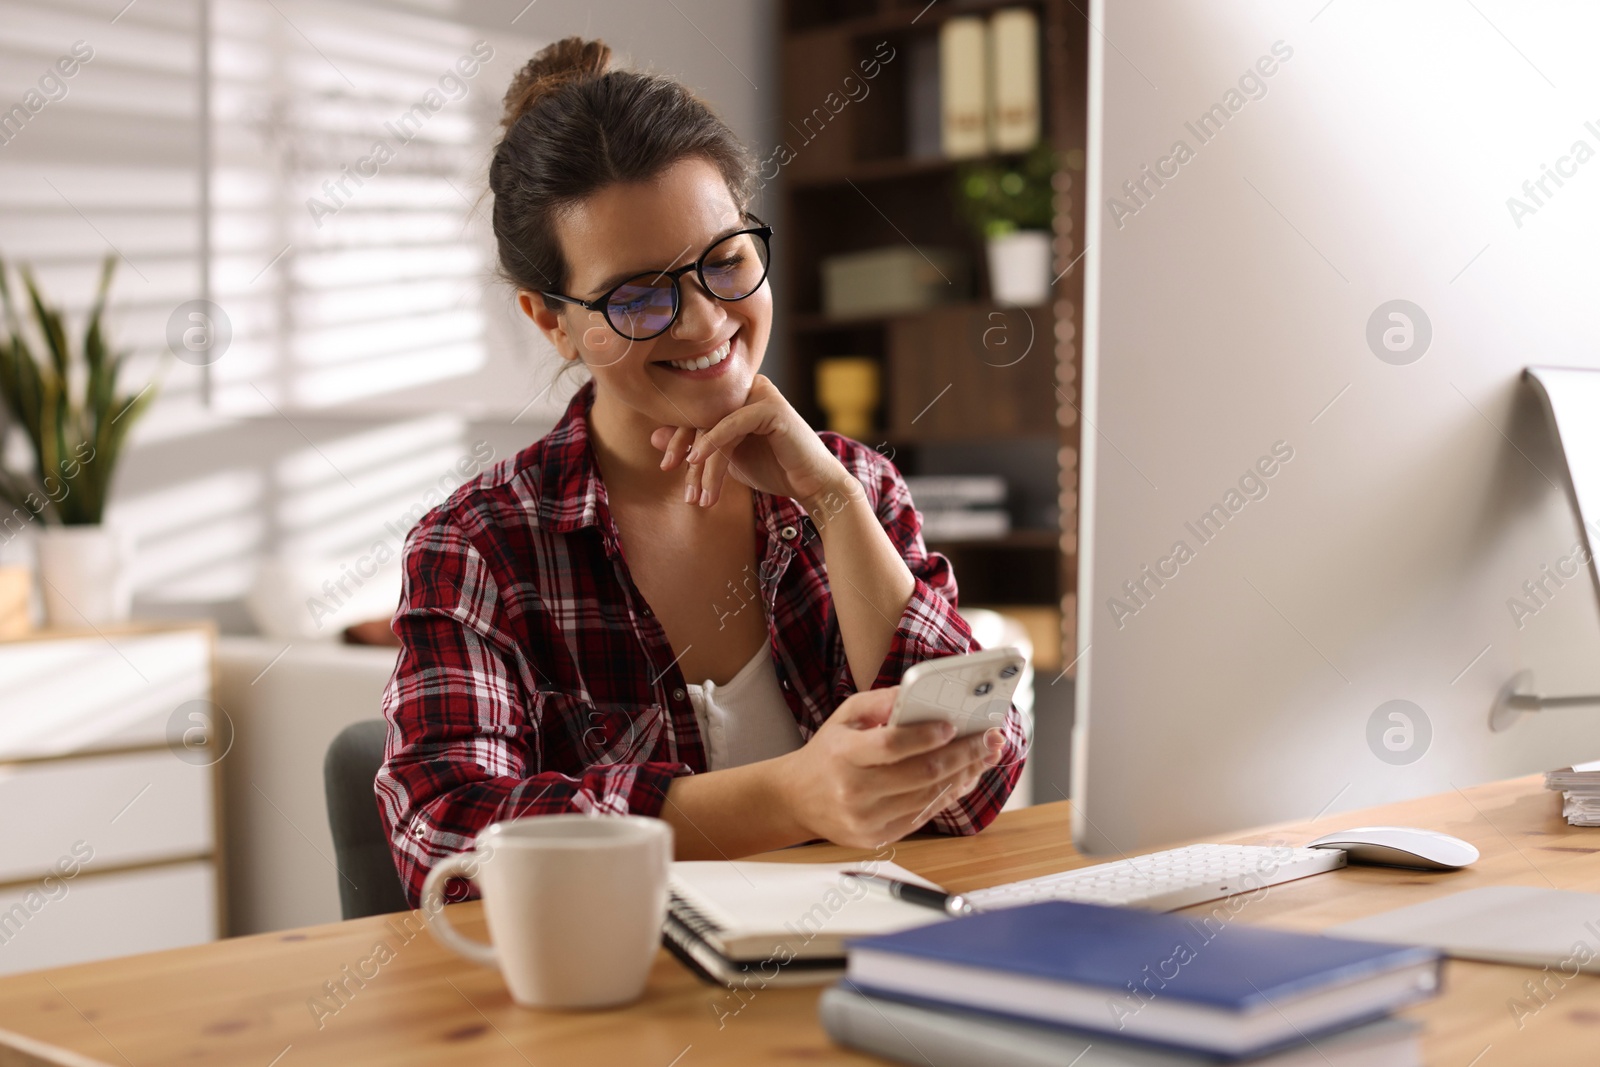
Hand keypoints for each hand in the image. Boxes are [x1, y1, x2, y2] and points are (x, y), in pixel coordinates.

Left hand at [650, 375, 850, 509]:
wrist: (812, 484)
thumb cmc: (773, 469)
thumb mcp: (725, 459)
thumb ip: (694, 445)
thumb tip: (653, 437)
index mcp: (738, 395)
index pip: (697, 411)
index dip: (678, 437)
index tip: (666, 465)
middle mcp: (749, 388)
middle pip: (702, 414)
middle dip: (683, 448)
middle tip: (673, 477)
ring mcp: (761, 393)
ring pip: (715, 424)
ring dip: (702, 462)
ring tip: (697, 492)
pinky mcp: (771, 406)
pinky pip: (733, 423)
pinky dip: (713, 443)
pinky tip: (697, 461)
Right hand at [770, 687, 1004, 849]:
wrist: (798, 799)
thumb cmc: (829, 751)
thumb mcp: (846, 716)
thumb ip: (881, 701)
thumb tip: (920, 692)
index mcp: (844, 755)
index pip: (890, 746)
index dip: (925, 736)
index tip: (953, 725)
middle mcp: (854, 791)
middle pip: (920, 774)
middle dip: (963, 755)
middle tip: (991, 739)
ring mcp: (867, 820)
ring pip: (928, 797)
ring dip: (964, 775)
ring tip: (985, 756)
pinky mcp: (878, 838)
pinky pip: (923, 815)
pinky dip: (948, 795)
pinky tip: (965, 777)